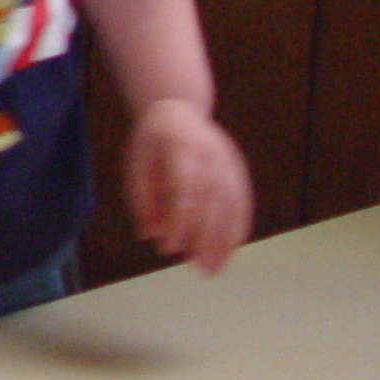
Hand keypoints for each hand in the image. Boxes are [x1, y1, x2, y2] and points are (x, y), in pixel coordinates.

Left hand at [124, 97, 252, 272]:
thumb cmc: (151, 143)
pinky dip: (237, 230)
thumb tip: (151, 236)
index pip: (185, 190)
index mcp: (181, 148)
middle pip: (214, 201)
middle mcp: (211, 155)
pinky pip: (242, 204)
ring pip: (232, 206)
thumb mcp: (136, 164)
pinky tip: (229, 252)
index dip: (179, 222)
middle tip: (198, 270)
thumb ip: (143, 200)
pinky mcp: (237, 172)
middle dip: (206, 238)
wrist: (178, 109)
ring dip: (225, 241)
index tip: (168, 249)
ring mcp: (228, 163)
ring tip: (214, 270)